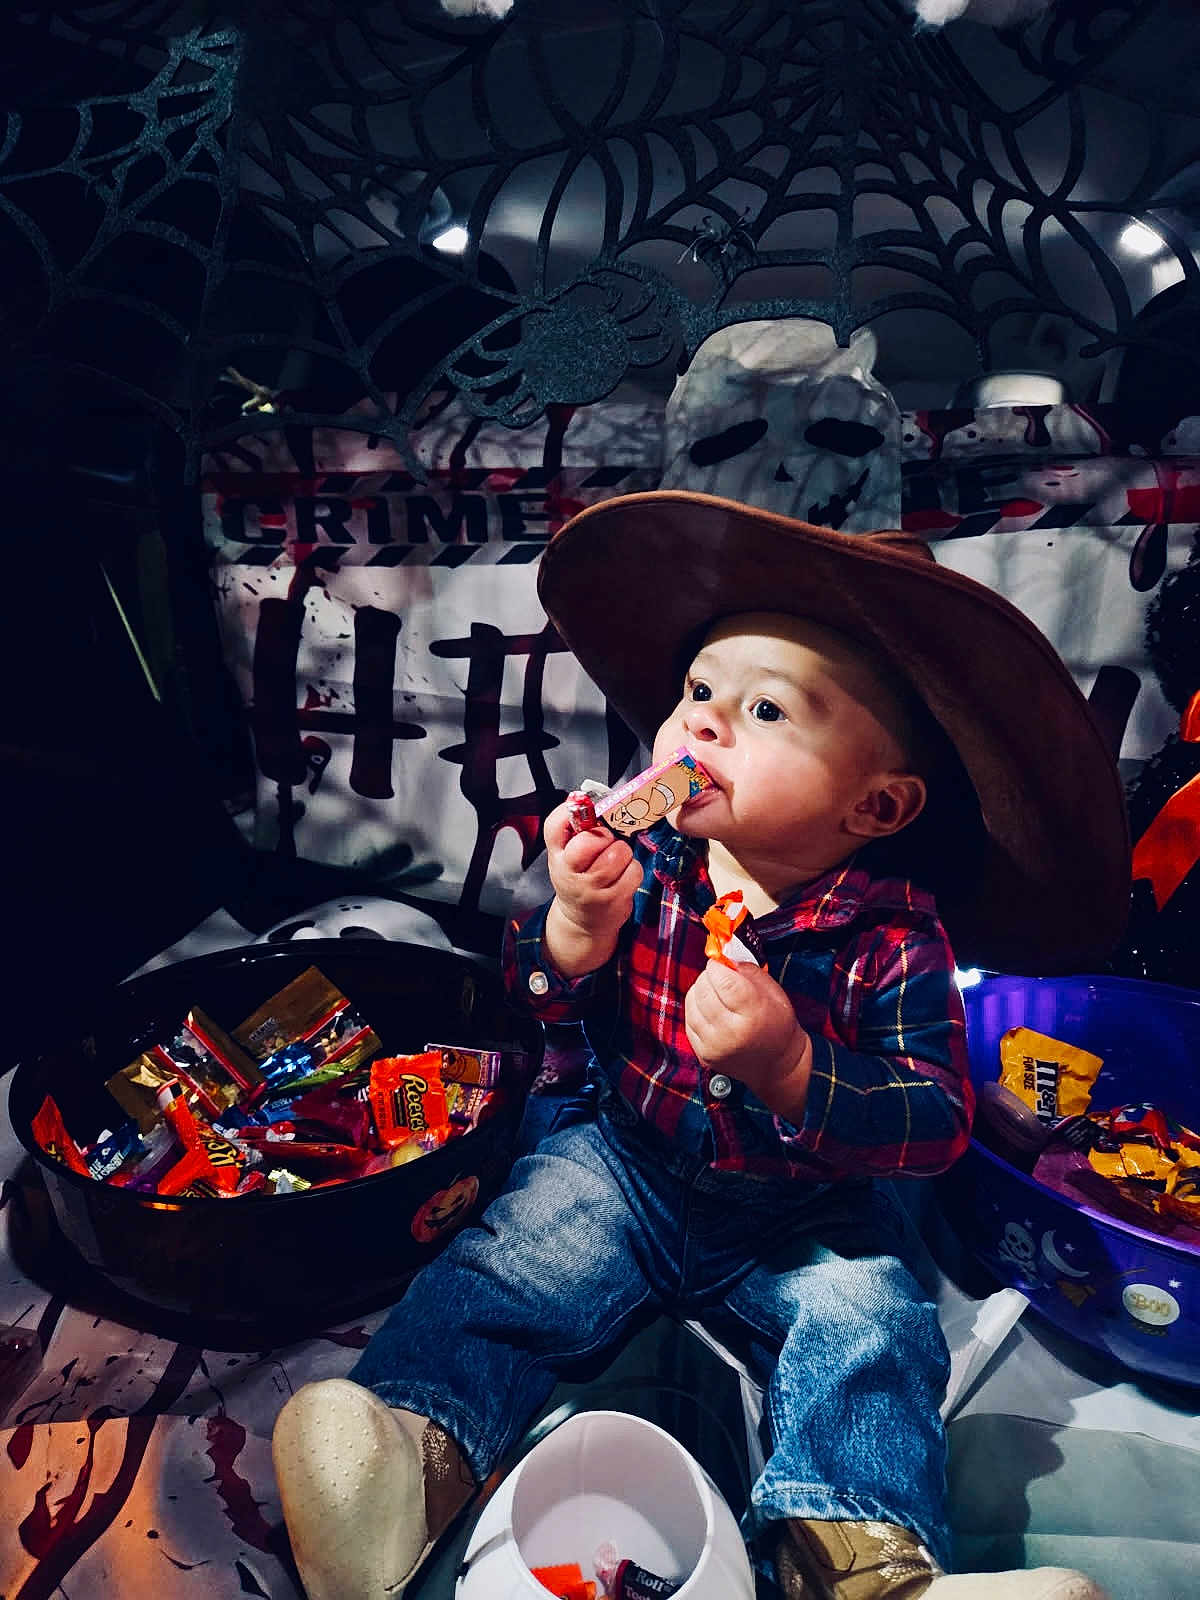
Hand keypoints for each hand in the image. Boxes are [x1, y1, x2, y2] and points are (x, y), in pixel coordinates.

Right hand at [542, 800, 642, 976]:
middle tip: (605, 842)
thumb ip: (574, 828)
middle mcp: (569, 872)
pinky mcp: (612, 900)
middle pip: (591, 840)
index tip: (586, 809)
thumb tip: (584, 796)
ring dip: (622, 852)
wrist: (582, 921)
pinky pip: (633, 871)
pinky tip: (622, 875)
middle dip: (605, 836)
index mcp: (557, 855)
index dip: (573, 811)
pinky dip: (632, 869)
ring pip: (618, 853)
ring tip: (615, 860)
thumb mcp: (566, 854)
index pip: (556, 825)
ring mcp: (591, 889)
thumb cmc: (578, 879)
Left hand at [685, 959, 812, 1121]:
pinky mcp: (704, 1053)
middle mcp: (730, 1031)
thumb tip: (722, 957)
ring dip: (700, 991)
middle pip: (703, 989)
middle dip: (709, 976)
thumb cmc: (778, 1024)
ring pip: (692, 1002)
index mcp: (752, 1013)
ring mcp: (714, 1045)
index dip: (718, 965)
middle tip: (720, 977)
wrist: (777, 1065)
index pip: (722, 979)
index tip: (721, 963)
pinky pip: (689, 1020)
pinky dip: (696, 1009)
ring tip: (716, 993)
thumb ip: (747, 970)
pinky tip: (710, 1009)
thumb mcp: (773, 991)